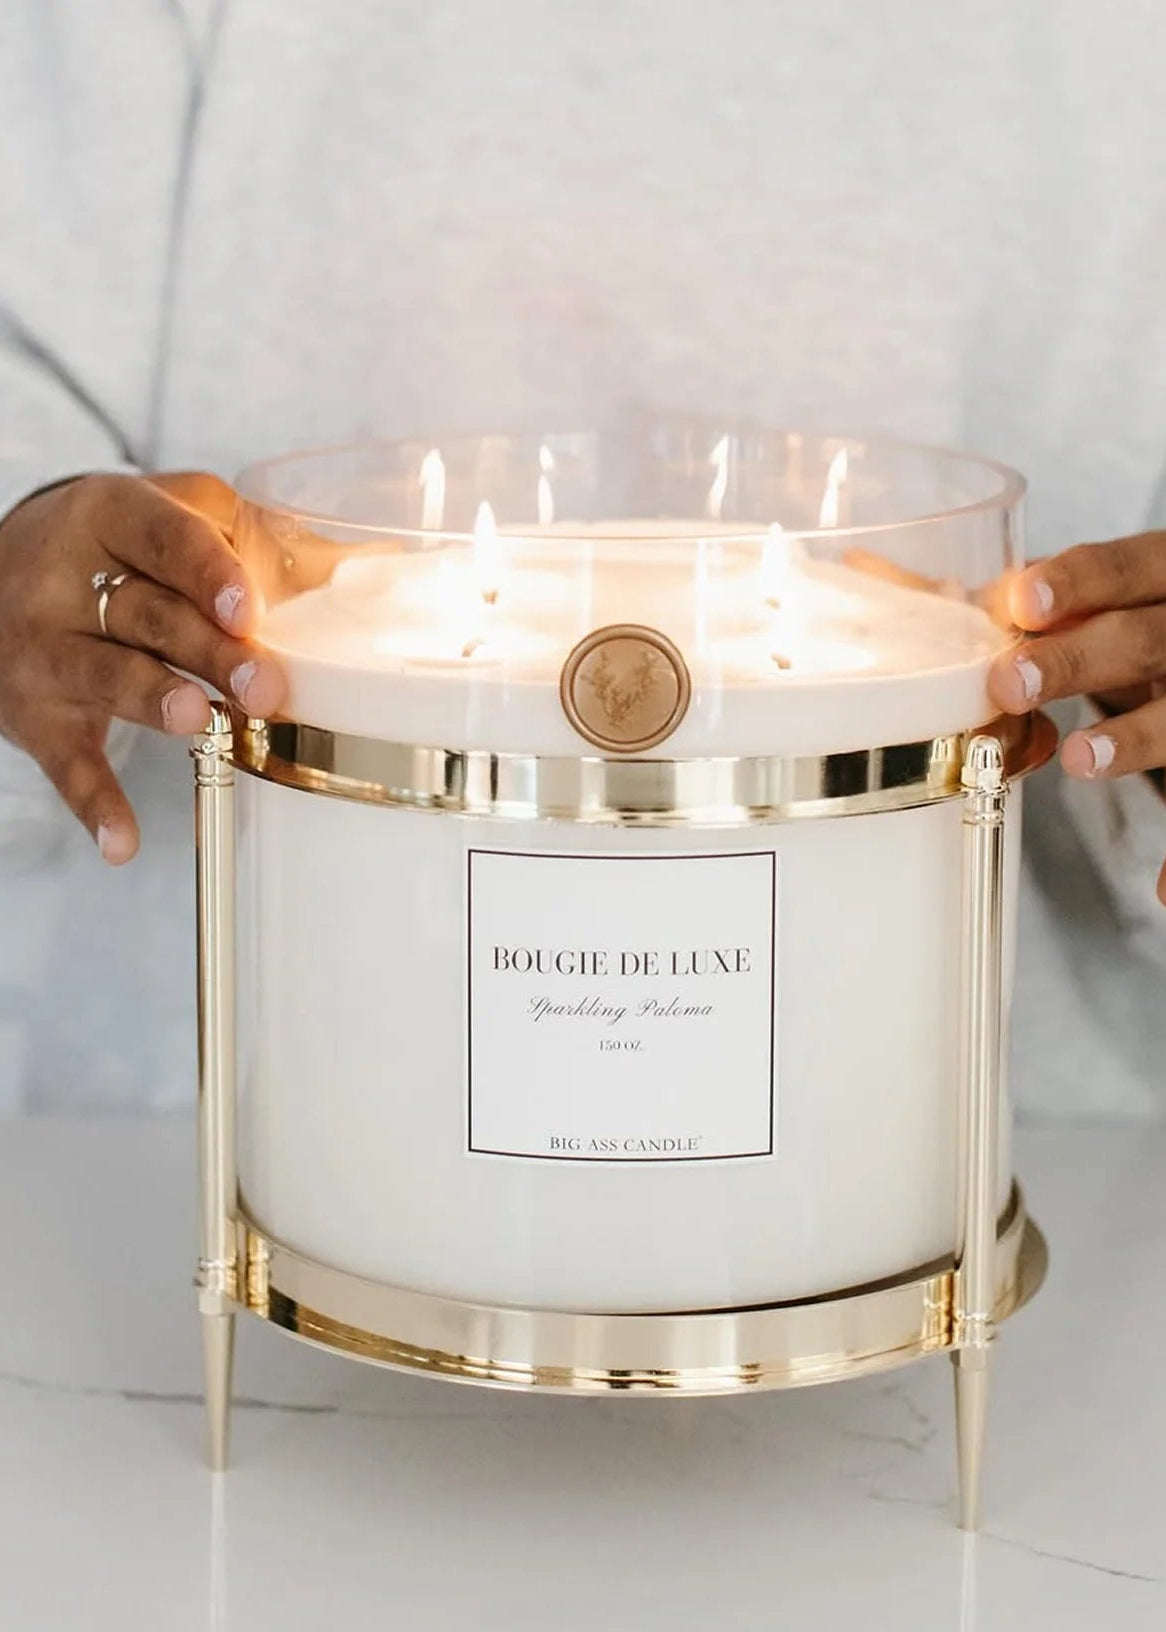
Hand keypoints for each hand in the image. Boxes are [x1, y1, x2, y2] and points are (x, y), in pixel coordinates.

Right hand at [0, 471, 285, 863]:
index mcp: (113, 516)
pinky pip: (66, 763)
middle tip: (263, 684)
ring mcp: (47, 650)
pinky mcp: (34, 715)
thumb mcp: (173, 516)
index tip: (248, 607)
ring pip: (105, 674)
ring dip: (153, 700)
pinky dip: (94, 804)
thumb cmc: (116, 548)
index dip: (207, 572)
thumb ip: (257, 539)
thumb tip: (373, 567)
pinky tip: (123, 841)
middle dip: (207, 651)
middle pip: (148, 615)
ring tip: (198, 721)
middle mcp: (68, 580)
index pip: (163, 538)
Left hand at [986, 533, 1165, 903]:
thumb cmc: (1125, 621)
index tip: (1021, 602)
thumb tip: (867, 570)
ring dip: (1135, 739)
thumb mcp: (1078, 600)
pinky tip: (1160, 891)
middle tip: (1009, 684)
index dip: (1078, 582)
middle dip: (1078, 661)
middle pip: (1144, 639)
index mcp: (1158, 577)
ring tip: (1080, 757)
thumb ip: (994, 596)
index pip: (1125, 566)